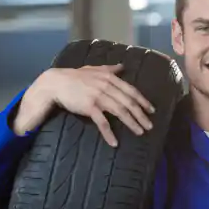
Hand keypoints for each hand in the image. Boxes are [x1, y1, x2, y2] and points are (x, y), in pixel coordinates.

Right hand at [14, 64, 154, 146]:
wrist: (56, 83)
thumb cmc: (75, 77)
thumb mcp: (94, 69)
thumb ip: (110, 69)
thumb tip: (122, 66)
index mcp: (110, 78)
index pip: (131, 91)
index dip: (143, 101)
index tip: (152, 111)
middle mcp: (107, 86)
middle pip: (128, 102)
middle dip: (141, 115)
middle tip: (149, 126)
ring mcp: (98, 97)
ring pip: (120, 111)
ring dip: (131, 123)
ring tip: (139, 132)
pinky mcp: (89, 107)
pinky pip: (102, 122)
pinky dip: (109, 133)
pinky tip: (114, 143)